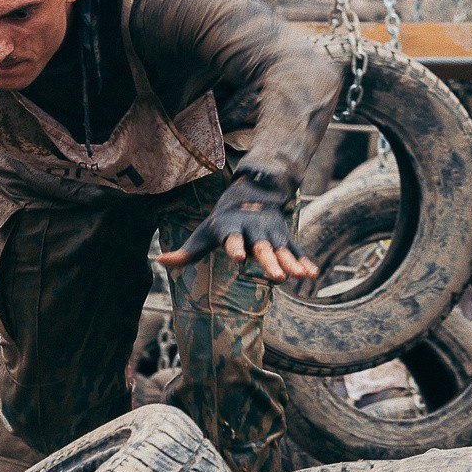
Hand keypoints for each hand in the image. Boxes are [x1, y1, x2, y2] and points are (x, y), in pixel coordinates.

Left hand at [159, 172, 317, 281]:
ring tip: (299, 276)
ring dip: (291, 263)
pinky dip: (304, 262)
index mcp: (232, 229)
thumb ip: (185, 252)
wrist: (253, 194)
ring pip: (283, 250)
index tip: (239, 258)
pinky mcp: (284, 238)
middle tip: (277, 277)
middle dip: (269, 261)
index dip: (235, 247)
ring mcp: (272, 234)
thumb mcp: (203, 233)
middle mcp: (254, 231)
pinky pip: (296, 251)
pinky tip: (312, 274)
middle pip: (262, 248)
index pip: (233, 239)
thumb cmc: (222, 221)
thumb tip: (159, 261)